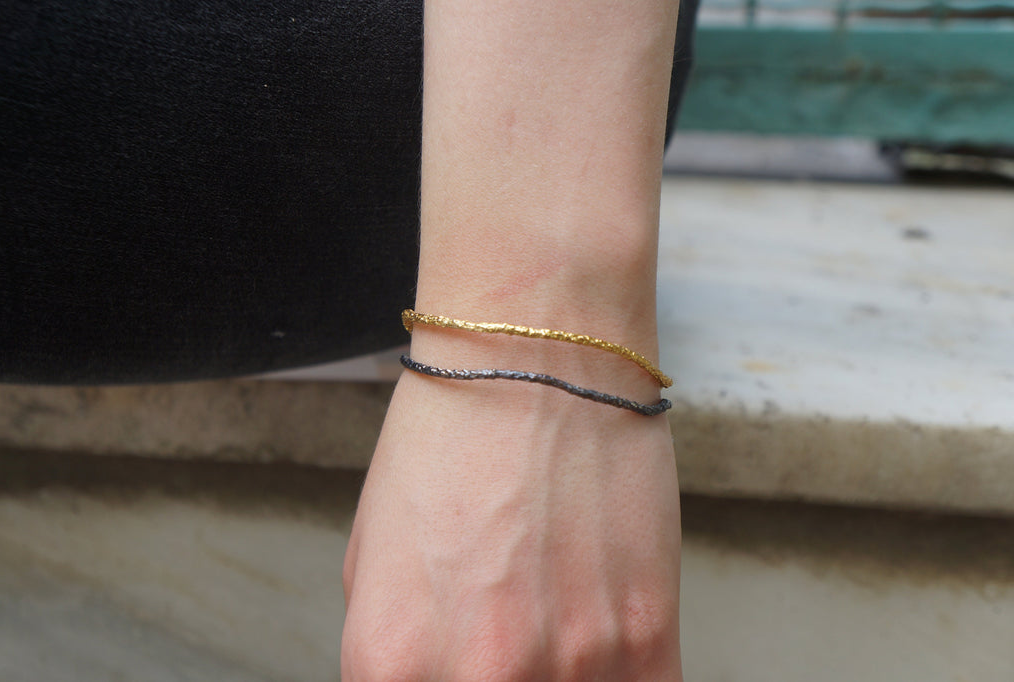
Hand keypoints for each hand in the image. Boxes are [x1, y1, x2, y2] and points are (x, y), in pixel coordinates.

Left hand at [342, 372, 682, 680]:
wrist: (537, 359)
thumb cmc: (447, 440)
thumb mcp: (372, 559)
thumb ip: (396, 655)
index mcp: (391, 662)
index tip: (454, 668)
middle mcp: (479, 676)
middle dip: (496, 681)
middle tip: (504, 644)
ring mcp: (572, 663)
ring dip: (560, 680)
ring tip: (552, 628)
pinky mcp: (649, 640)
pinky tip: (600, 643)